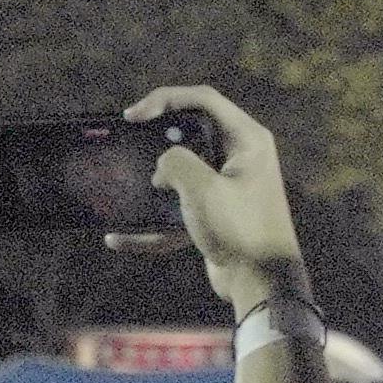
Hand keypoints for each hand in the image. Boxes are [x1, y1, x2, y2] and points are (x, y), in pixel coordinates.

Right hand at [128, 84, 304, 307]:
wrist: (262, 282)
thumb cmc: (240, 229)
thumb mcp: (201, 189)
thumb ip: (176, 163)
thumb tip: (164, 166)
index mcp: (246, 139)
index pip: (203, 100)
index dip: (165, 99)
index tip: (132, 116)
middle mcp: (241, 156)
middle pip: (191, 133)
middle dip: (157, 140)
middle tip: (128, 144)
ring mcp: (228, 186)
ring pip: (181, 174)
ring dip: (154, 183)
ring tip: (124, 189)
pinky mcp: (217, 213)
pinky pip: (179, 211)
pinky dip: (152, 225)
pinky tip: (120, 239)